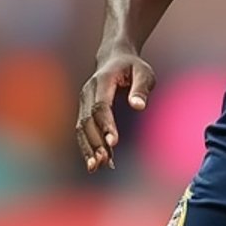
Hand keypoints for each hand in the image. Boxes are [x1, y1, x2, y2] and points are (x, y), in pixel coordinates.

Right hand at [75, 49, 155, 172]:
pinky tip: (98, 162)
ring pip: (82, 128)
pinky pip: (84, 131)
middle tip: (105, 161)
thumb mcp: (144, 72)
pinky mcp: (84, 110)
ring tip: (96, 167)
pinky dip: (89, 146)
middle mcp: (88, 92)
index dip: (106, 124)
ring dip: (88, 148)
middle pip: (88, 120)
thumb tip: (138, 106)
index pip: (101, 106)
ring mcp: (84, 101)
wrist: (114, 57)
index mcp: (103, 81)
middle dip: (95, 142)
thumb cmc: (133, 66)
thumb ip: (141, 88)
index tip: (114, 142)